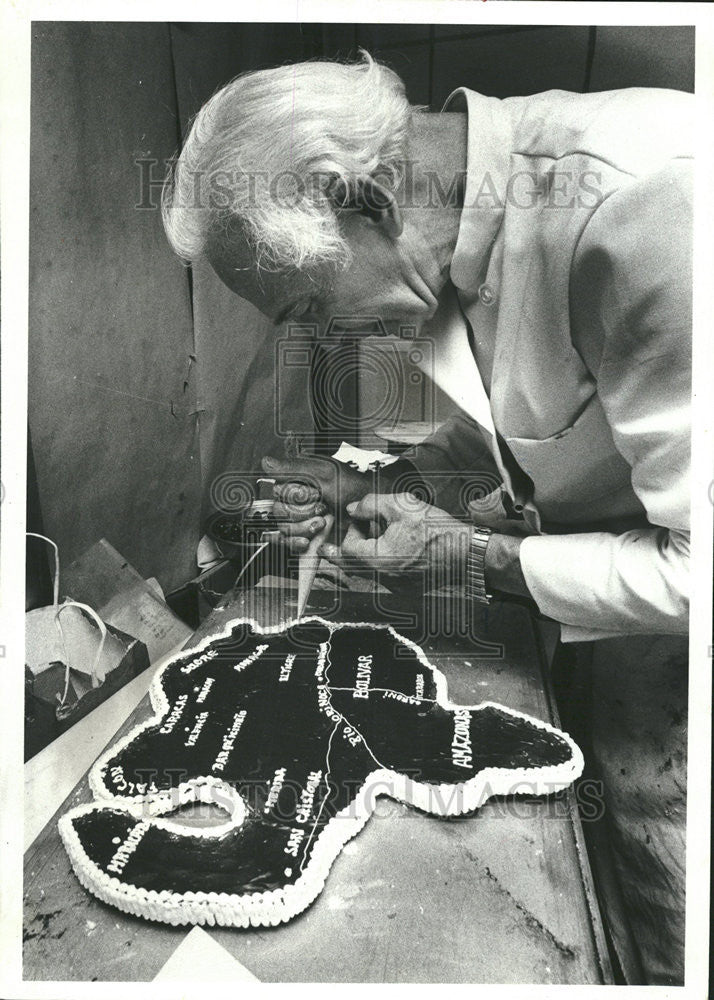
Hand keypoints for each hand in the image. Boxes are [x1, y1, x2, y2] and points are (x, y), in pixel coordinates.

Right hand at [261, 454, 366, 553]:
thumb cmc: (351, 487)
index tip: (313, 494)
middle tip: (321, 509)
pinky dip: (294, 543)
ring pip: (282, 528)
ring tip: (321, 523)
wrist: (369, 511)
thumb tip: (266, 462)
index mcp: (296, 480)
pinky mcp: (303, 535)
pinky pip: (285, 543)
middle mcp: (294, 500)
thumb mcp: (323, 472)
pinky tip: (306, 541)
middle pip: (277, 511)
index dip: (293, 495)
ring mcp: (298, 519)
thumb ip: (293, 467)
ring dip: (302, 528)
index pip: (276, 491)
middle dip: (299, 513)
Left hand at [319, 493, 471, 587]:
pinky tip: (391, 546)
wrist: (467, 553)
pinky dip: (380, 561)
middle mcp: (384, 578)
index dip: (348, 532)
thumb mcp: (401, 506)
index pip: (347, 549)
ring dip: (363, 554)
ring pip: (368, 571)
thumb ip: (371, 505)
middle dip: (344, 550)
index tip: (357, 520)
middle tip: (334, 543)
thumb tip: (352, 509)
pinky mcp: (406, 588)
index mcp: (379, 560)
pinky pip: (384, 575)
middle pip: (352, 565)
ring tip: (371, 536)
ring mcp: (395, 586)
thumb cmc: (437, 530)